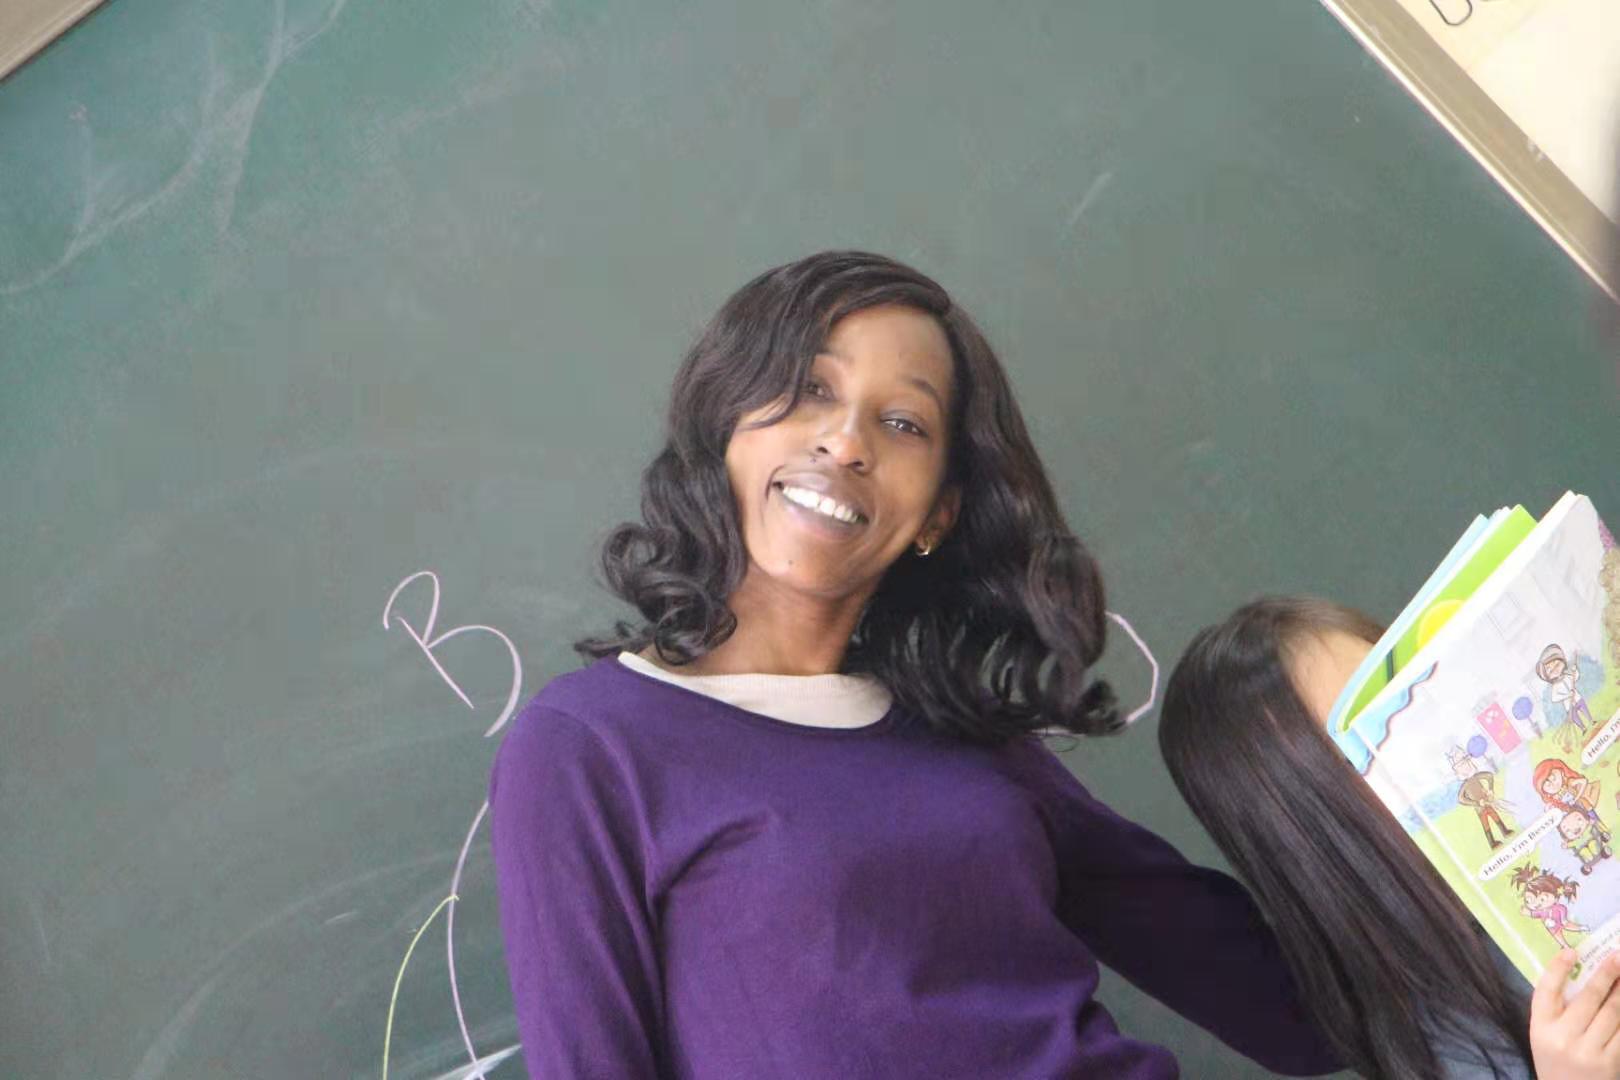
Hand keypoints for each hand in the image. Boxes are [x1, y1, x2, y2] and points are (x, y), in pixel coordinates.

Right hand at [1531, 950, 1619, 1078]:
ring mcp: (1588, 1051)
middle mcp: (1563, 1038)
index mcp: (1541, 1028)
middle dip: (1605, 975)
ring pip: (1612, 1013)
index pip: (1546, 991)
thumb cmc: (1555, 1060)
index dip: (1558, 969)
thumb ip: (1557, 1011)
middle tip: (1617, 957)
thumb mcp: (1544, 1036)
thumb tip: (1578, 975)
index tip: (1571, 952)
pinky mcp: (1610, 1062)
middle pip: (1588, 998)